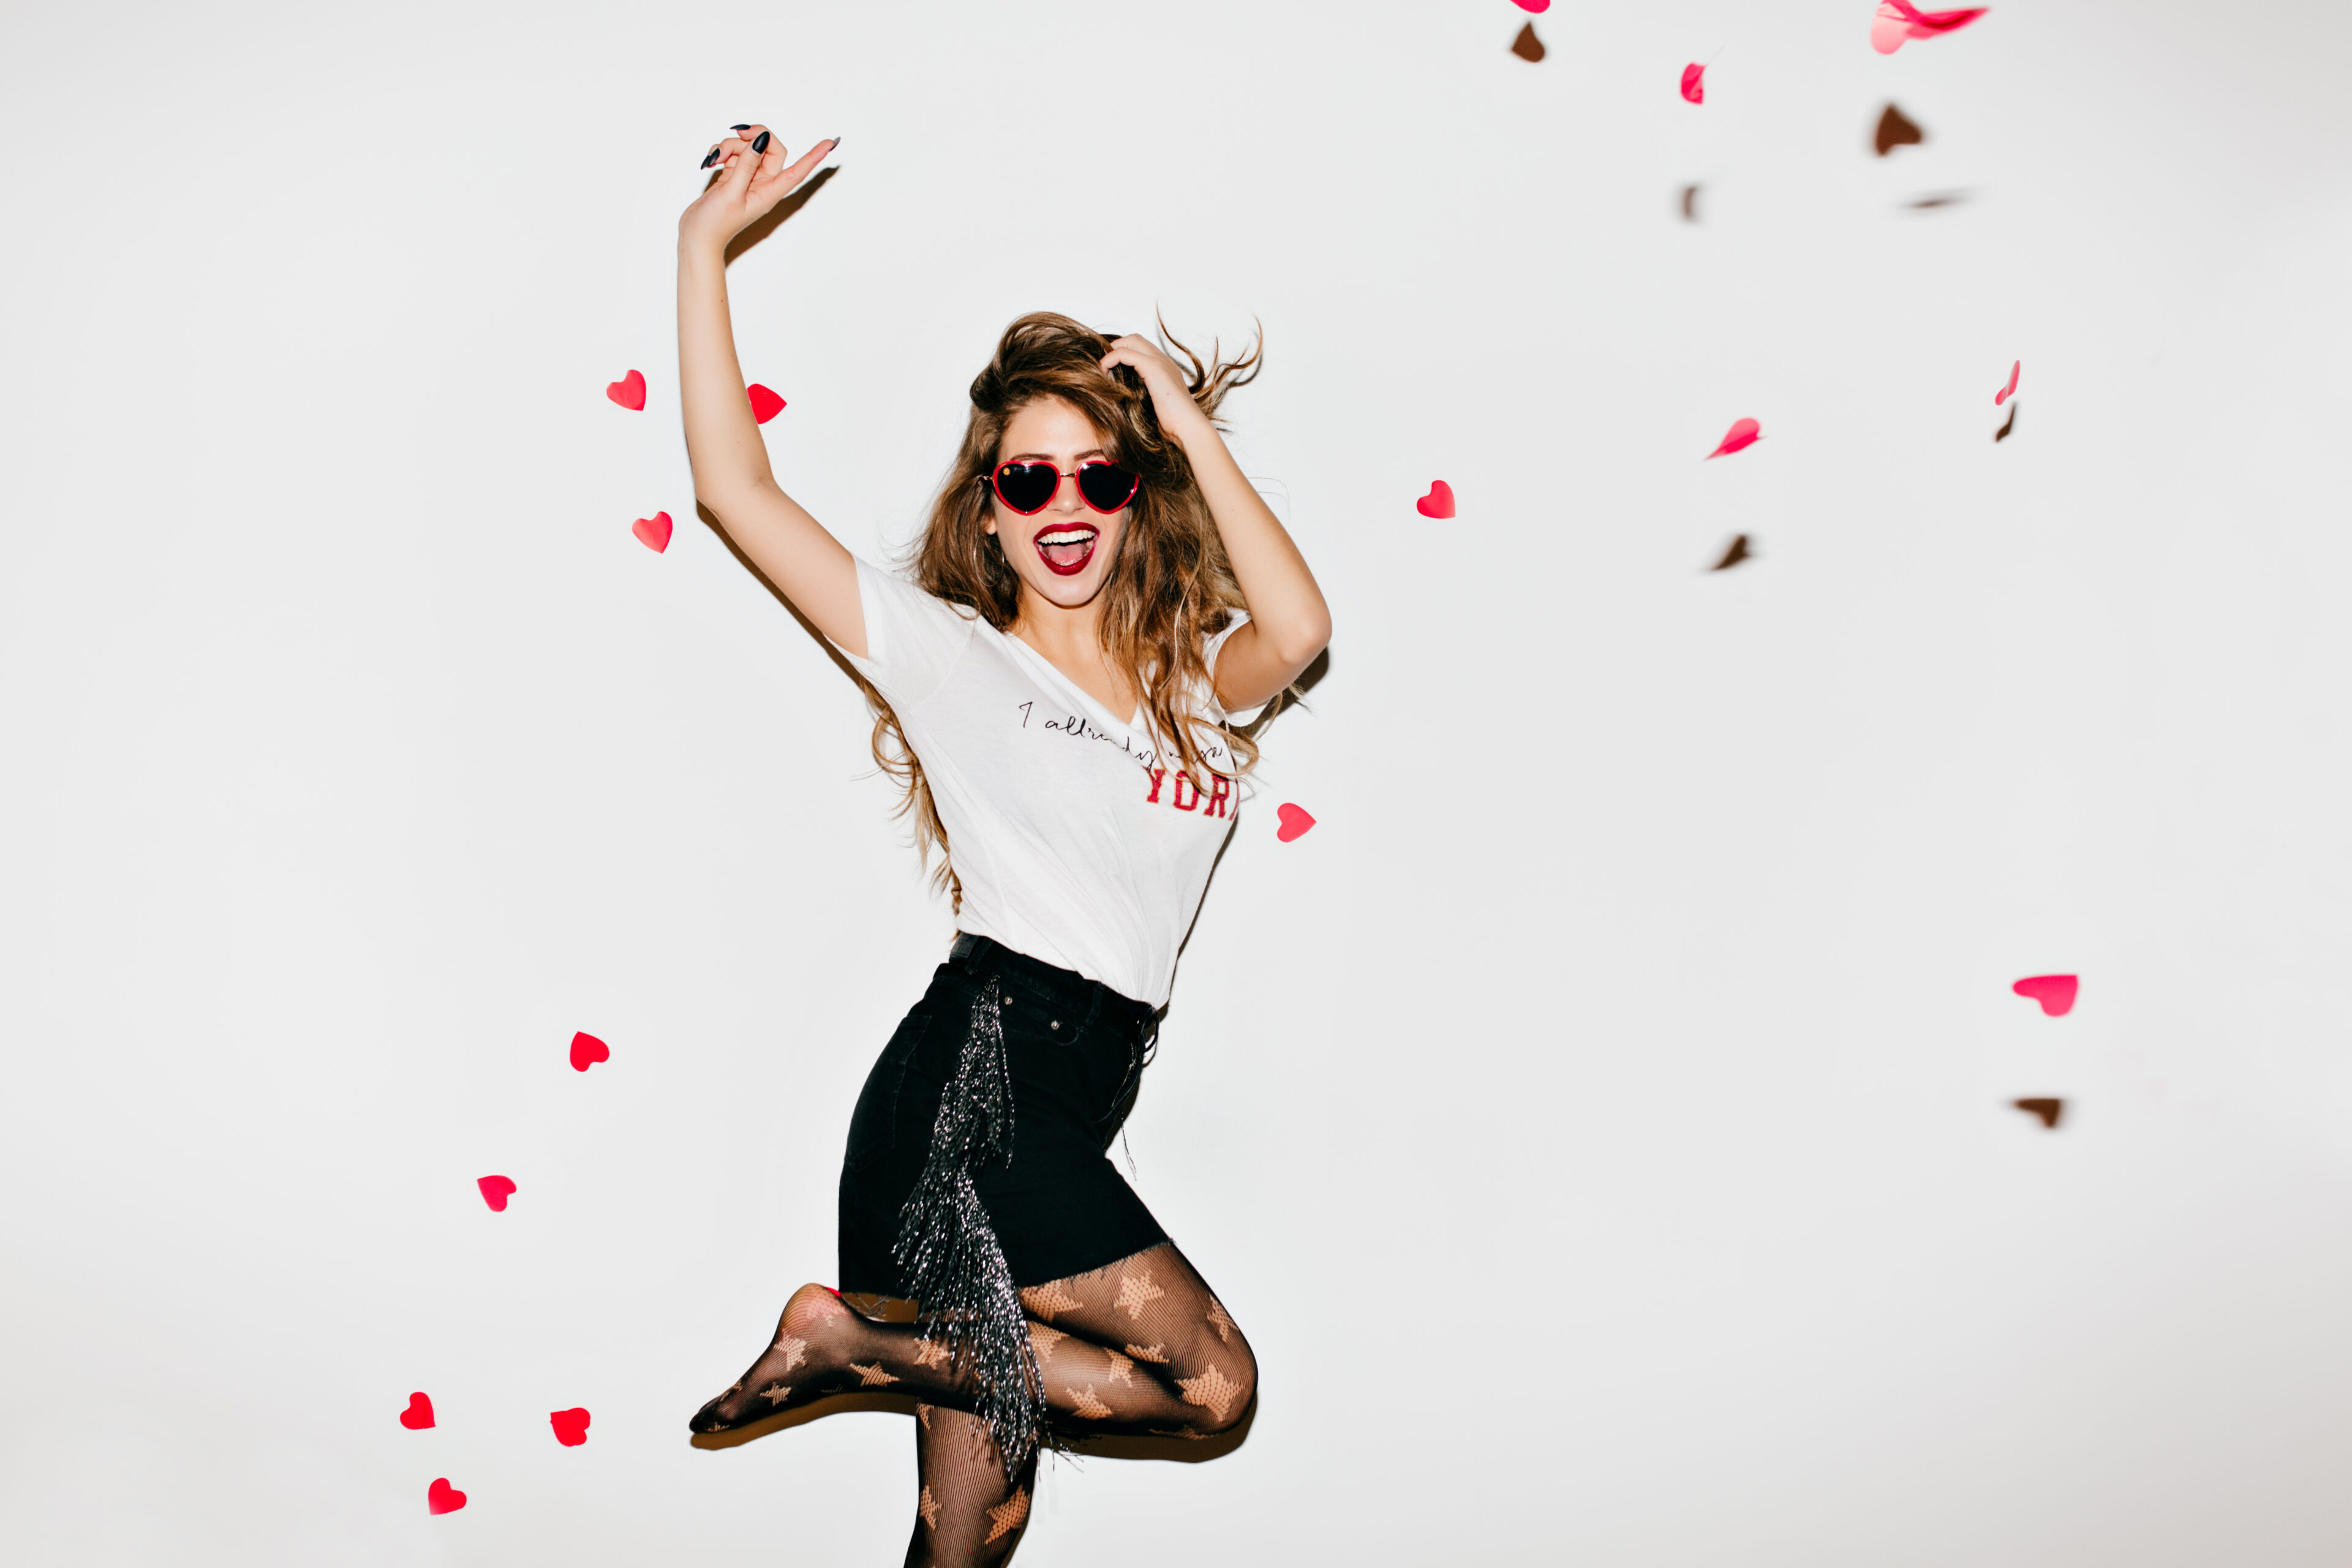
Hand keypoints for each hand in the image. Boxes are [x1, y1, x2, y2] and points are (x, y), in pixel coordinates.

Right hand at [679, 124, 837, 252]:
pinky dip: (721, 151)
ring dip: (730, 146)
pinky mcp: (733, 174)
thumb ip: (746, 164)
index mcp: (770, 192)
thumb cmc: (715, 224)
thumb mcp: (732, 192)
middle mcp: (762, 184)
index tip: (829, 142)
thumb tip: (761, 140)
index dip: (814, 156)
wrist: (696, 236)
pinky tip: (711, 162)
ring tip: (716, 160)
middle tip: (737, 132)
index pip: (798, 171)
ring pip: (748, 147)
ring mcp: (748, 178)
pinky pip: (732, 152)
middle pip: (770, 148)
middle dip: (752, 137)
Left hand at [1099, 335, 1212, 442]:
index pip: (1140, 348)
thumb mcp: (1152, 407)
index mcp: (1165, 369)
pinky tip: (1103, 374)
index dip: (1122, 354)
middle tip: (1103, 368)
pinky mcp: (1153, 367)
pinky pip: (1124, 353)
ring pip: (1130, 340)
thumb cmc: (1173, 426)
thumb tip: (1118, 401)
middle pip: (1134, 339)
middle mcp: (1163, 361)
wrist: (1189, 429)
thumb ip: (1139, 397)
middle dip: (1115, 348)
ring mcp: (1160, 362)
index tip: (1108, 372)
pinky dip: (1110, 359)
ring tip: (1102, 370)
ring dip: (1112, 352)